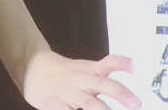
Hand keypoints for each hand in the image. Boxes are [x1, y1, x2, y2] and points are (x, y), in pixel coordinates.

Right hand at [21, 50, 140, 109]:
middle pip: (101, 84)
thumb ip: (104, 71)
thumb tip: (131, 75)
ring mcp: (68, 93)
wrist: (31, 70)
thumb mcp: (83, 68)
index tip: (134, 67)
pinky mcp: (56, 106)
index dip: (120, 64)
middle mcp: (80, 80)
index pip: (106, 63)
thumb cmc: (64, 72)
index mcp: (88, 70)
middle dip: (119, 93)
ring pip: (88, 102)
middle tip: (136, 103)